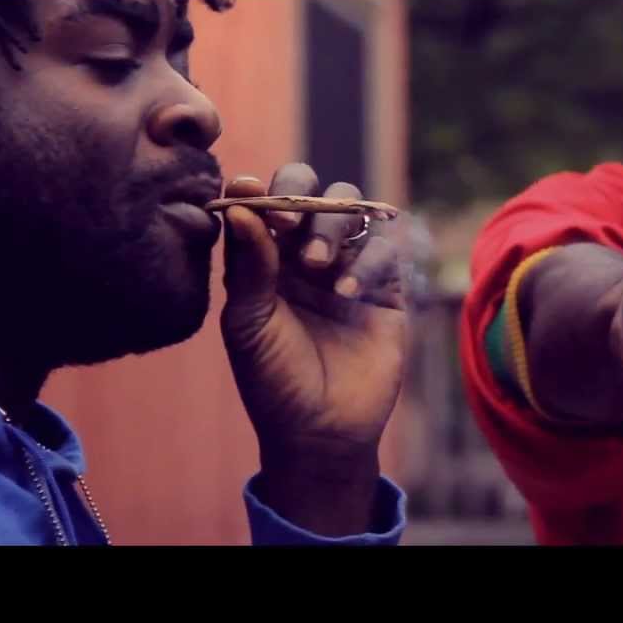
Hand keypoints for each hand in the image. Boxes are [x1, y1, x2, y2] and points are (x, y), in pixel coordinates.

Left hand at [217, 163, 407, 535]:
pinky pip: (384, 248)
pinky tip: (347, 294)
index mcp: (264, 258)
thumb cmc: (273, 380)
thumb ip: (247, 263)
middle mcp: (306, 255)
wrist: (322, 432)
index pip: (262, 201)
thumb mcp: (247, 323)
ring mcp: (348, 267)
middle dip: (300, 195)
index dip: (259, 191)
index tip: (251, 196)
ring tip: (317, 265)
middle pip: (311, 191)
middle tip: (287, 221)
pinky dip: (367, 261)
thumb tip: (236, 202)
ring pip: (351, 209)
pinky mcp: (387, 287)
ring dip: (331, 225)